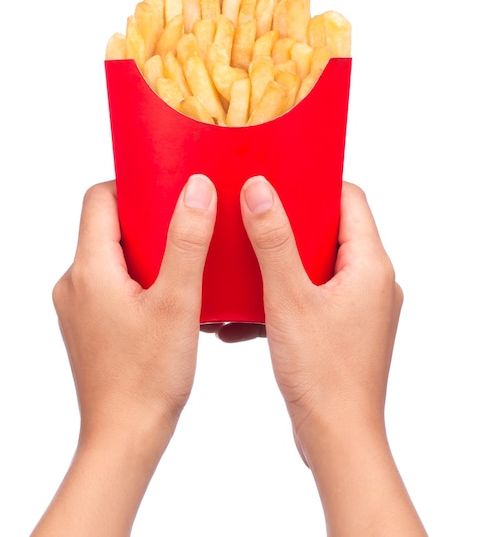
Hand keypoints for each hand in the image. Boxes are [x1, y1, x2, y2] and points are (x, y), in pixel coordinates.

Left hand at [32, 174, 216, 535]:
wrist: (124, 436)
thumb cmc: (149, 377)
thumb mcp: (178, 301)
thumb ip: (187, 240)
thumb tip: (196, 188)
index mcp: (89, 269)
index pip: (99, 199)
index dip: (133, 187)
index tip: (168, 190)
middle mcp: (74, 283)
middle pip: (105, 227)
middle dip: (146, 220)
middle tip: (185, 225)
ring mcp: (78, 306)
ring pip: (109, 256)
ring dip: (144, 252)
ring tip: (182, 262)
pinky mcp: (88, 325)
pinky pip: (109, 283)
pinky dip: (137, 278)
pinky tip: (168, 296)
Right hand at [240, 176, 426, 535]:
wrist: (336, 438)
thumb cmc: (323, 375)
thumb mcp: (288, 298)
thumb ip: (273, 240)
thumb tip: (260, 190)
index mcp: (370, 266)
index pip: (350, 200)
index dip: (315, 184)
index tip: (279, 179)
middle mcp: (372, 282)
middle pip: (331, 230)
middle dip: (289, 225)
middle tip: (252, 217)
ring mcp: (359, 307)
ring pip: (316, 266)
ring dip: (279, 265)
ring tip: (244, 266)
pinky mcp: (343, 328)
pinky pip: (311, 297)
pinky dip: (281, 298)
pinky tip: (244, 315)